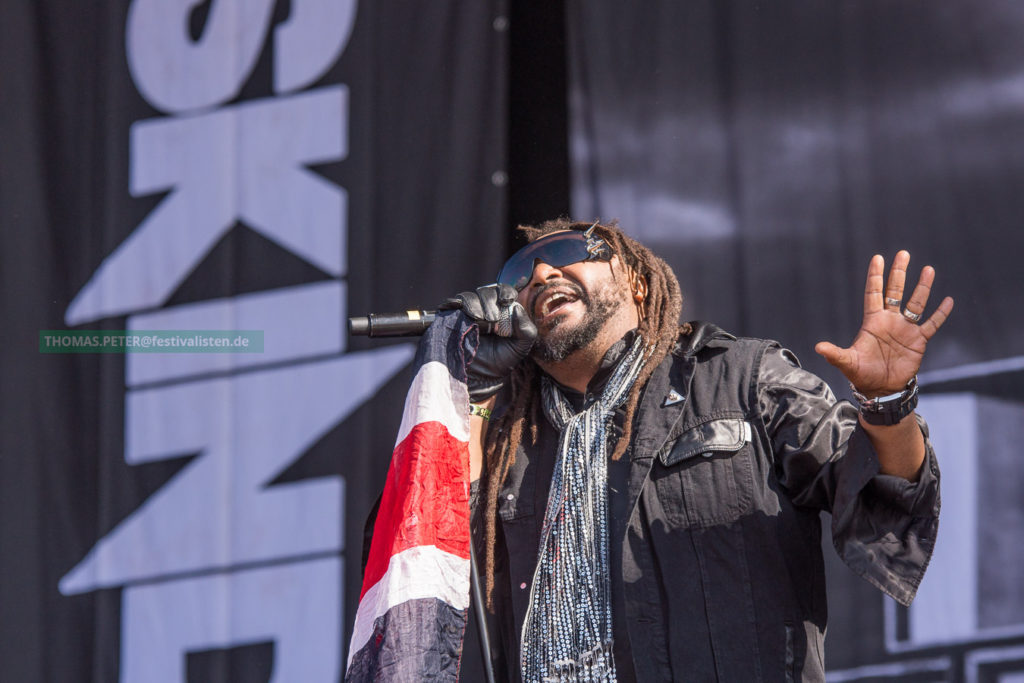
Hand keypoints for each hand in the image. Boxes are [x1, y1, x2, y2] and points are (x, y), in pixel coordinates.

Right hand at [441, 283, 536, 401]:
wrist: (480, 378)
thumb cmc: (501, 361)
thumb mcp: (521, 346)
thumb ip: (526, 329)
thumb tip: (517, 309)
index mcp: (502, 310)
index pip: (503, 291)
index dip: (505, 292)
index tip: (506, 301)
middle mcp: (484, 308)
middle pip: (485, 292)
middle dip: (489, 302)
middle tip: (492, 318)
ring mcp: (467, 313)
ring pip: (468, 297)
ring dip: (474, 304)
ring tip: (478, 319)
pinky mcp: (451, 318)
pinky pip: (450, 304)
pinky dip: (454, 303)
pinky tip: (459, 309)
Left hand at [815, 250, 953, 397]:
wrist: (882, 389)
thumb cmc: (862, 374)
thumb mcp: (847, 363)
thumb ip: (835, 354)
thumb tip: (818, 348)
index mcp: (872, 322)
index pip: (873, 293)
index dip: (875, 276)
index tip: (878, 257)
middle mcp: (889, 321)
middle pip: (895, 291)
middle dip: (898, 273)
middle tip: (903, 253)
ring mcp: (905, 329)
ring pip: (916, 303)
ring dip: (922, 287)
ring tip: (928, 269)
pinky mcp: (919, 341)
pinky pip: (932, 324)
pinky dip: (940, 314)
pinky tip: (948, 300)